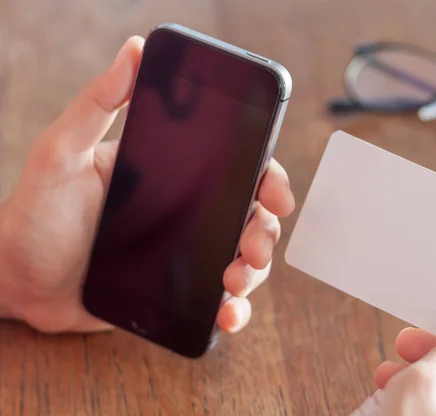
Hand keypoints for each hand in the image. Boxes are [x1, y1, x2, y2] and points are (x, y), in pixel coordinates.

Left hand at [0, 36, 293, 333]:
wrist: (17, 282)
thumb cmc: (34, 215)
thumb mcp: (61, 153)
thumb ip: (96, 104)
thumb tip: (133, 50)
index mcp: (171, 175)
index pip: (234, 169)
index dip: (266, 179)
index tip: (278, 195)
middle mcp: (186, 212)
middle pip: (249, 216)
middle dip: (264, 232)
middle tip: (254, 247)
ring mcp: (185, 254)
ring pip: (242, 259)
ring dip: (253, 272)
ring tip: (235, 283)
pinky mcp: (179, 292)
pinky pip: (219, 300)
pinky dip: (234, 310)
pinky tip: (228, 315)